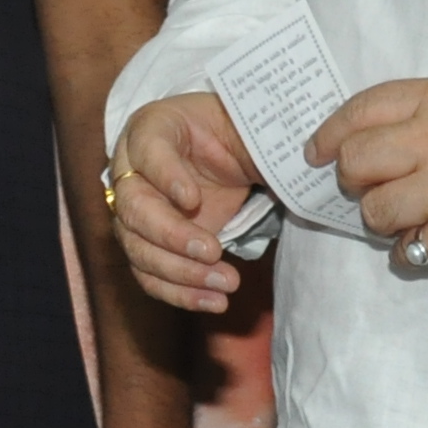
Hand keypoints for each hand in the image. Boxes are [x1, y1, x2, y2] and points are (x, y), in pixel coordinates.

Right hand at [110, 91, 262, 314]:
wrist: (224, 151)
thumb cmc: (231, 132)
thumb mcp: (241, 126)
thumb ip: (251, 142)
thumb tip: (296, 161)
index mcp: (151, 129)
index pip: (147, 151)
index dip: (165, 176)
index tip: (193, 199)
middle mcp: (131, 171)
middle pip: (133, 208)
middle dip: (172, 236)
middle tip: (213, 251)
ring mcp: (136, 212)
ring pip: (137, 247)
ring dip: (179, 272)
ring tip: (226, 283)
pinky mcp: (149, 244)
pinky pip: (149, 273)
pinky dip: (178, 293)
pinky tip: (213, 301)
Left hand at [314, 75, 427, 273]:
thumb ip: (412, 112)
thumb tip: (346, 138)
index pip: (361, 111)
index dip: (329, 134)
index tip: (315, 152)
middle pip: (355, 162)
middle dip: (354, 179)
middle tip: (373, 186)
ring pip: (376, 211)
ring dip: (386, 217)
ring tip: (417, 211)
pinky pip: (411, 249)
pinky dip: (417, 247)